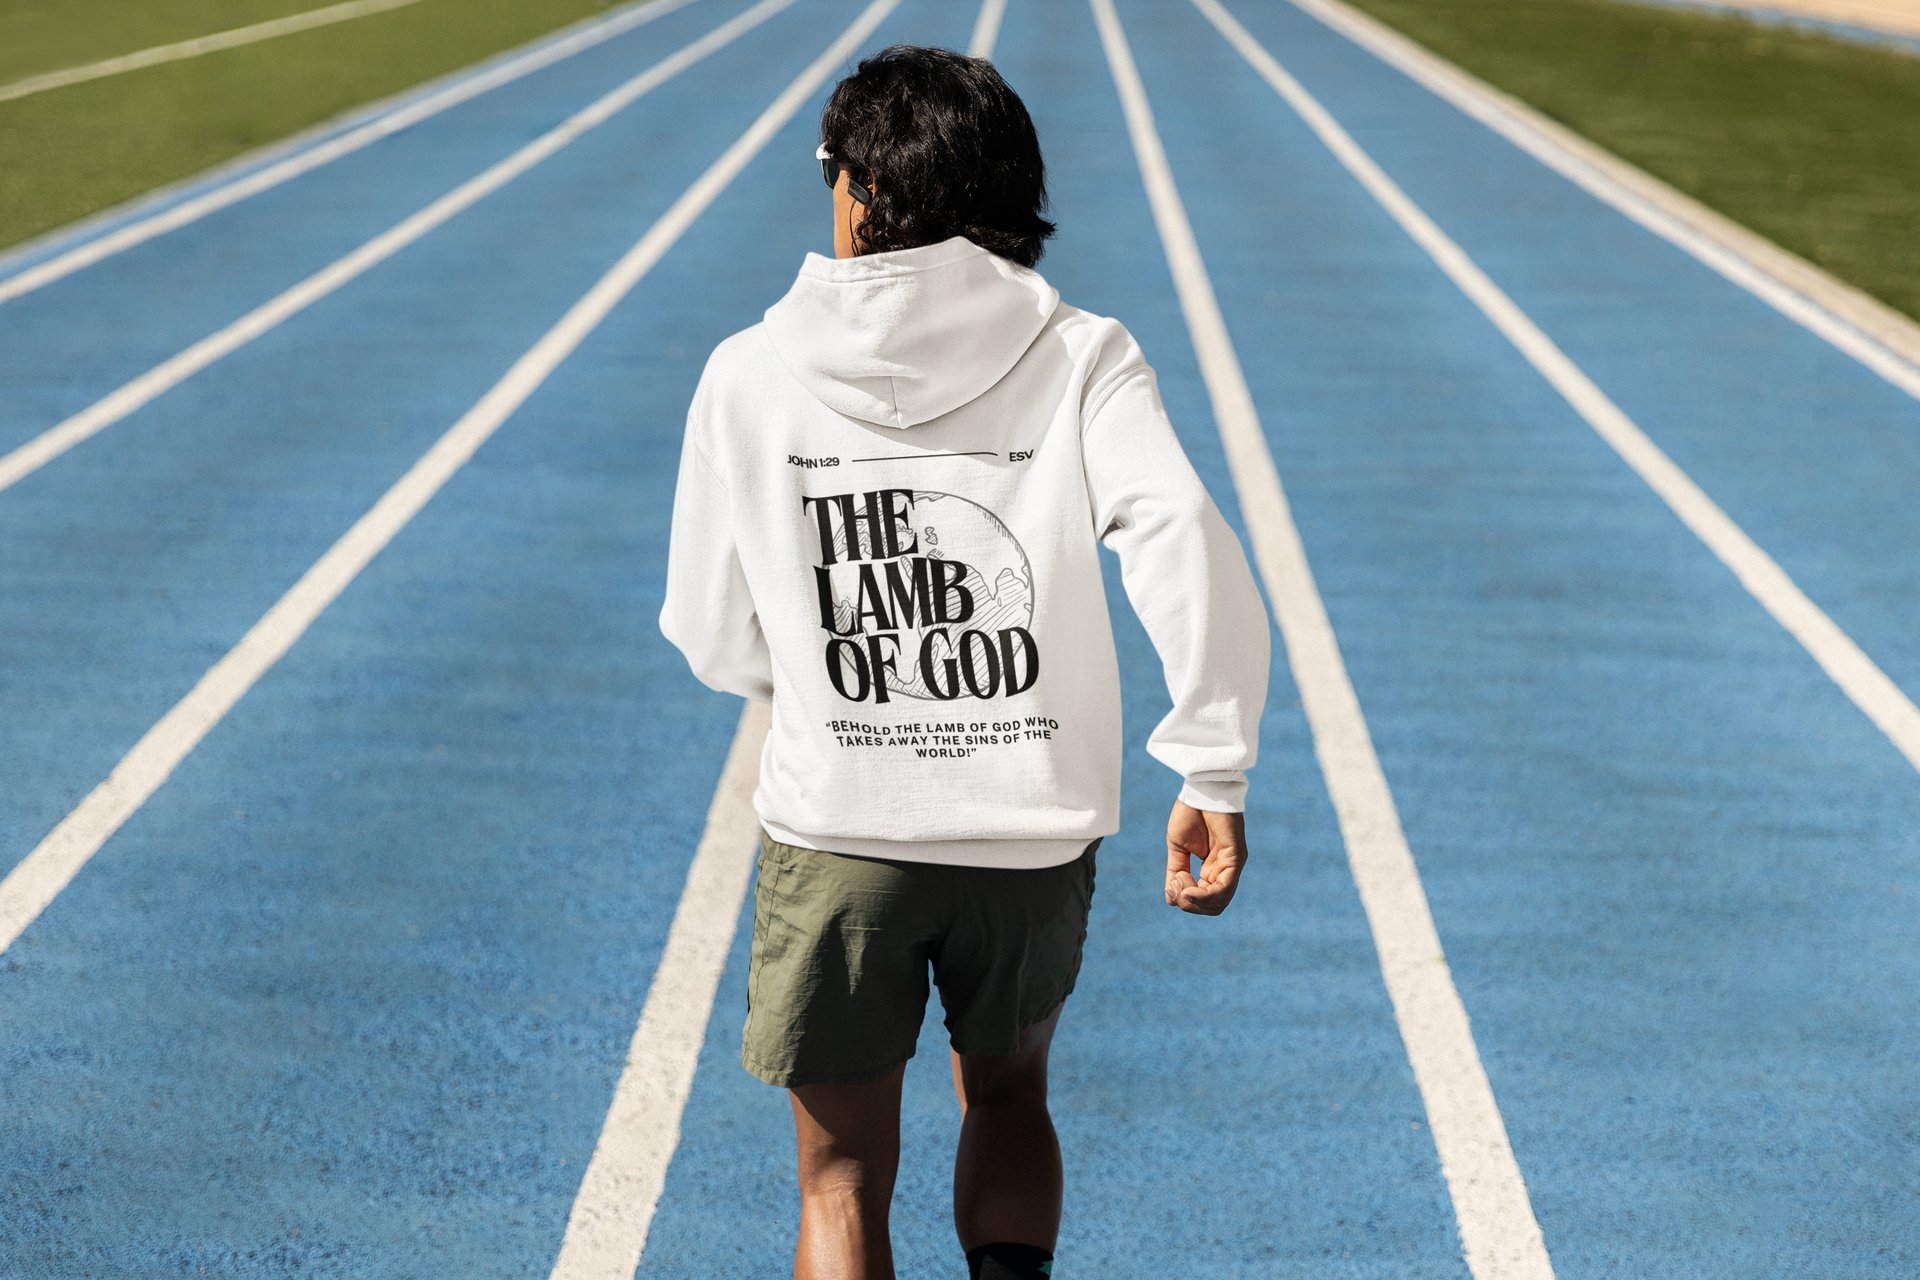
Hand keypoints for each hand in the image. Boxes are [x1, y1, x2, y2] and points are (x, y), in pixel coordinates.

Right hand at [1165, 800, 1245, 915]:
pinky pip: (1223, 889)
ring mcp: (1232, 865)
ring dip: (1193, 901)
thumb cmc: (1192, 813)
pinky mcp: (1235, 858)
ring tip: (1180, 884)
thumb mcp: (1178, 847)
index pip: (1204, 900)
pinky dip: (1203, 895)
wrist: (1203, 789)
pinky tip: (1187, 886)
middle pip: (1213, 907)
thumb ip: (1176, 871)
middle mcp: (1225, 870)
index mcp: (1212, 868)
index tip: (1171, 882)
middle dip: (1189, 905)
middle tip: (1175, 885)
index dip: (1185, 900)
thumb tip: (1171, 898)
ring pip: (1219, 902)